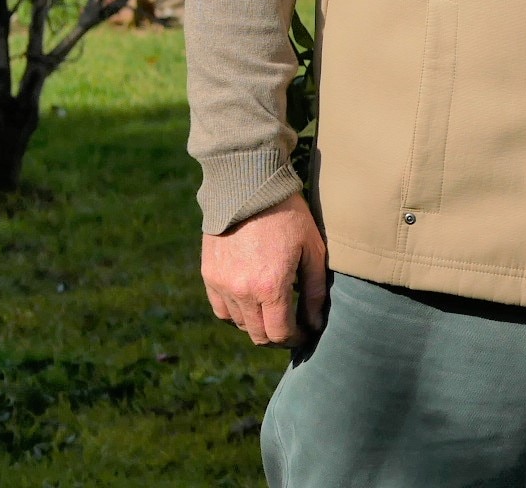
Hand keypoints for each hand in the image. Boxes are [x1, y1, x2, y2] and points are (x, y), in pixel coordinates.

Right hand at [202, 192, 329, 346]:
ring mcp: (222, 285)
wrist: (249, 188)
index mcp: (271, 287)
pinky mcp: (208, 276)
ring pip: (239, 324)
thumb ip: (316, 290)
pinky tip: (251, 301)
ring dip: (257, 324)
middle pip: (257, 335)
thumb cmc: (289, 216)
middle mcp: (242, 292)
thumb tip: (316, 323)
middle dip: (277, 337)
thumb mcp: (313, 249)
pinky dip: (236, 312)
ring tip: (273, 310)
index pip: (280, 333)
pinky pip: (221, 309)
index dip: (295, 339)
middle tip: (291, 327)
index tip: (305, 333)